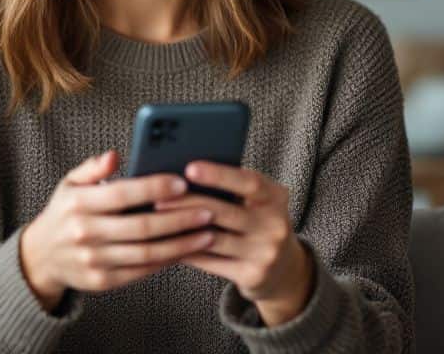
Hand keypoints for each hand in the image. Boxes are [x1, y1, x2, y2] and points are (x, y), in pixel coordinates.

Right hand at [19, 150, 217, 310]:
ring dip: (182, 244)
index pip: (123, 194)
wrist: (41, 256)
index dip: (155, 188)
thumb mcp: (69, 184)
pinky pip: (142, 272)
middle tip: (209, 210)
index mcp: (78, 204)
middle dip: (180, 218)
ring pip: (147, 253)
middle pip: (142, 227)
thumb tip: (115, 155)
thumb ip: (92, 167)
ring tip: (208, 233)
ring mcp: (93, 260)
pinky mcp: (102, 281)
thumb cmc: (65, 212)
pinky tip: (187, 250)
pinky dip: (167, 261)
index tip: (183, 182)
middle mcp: (85, 233)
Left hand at [155, 161, 314, 326]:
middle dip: (188, 204)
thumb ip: (233, 189)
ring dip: (182, 230)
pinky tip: (169, 244)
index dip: (219, 174)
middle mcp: (275, 225)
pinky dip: (187, 252)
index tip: (189, 168)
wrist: (285, 270)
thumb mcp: (257, 203)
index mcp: (275, 197)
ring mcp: (265, 252)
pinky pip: (211, 262)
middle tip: (159, 198)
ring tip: (157, 221)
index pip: (248, 182)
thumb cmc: (258, 224)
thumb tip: (185, 176)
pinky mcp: (252, 275)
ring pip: (213, 239)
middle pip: (224, 211)